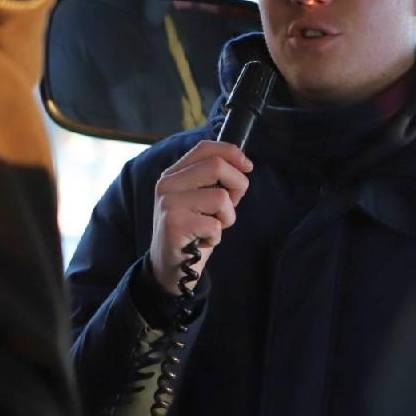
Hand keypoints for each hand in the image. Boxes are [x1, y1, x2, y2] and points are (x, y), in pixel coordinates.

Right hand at [148, 140, 252, 294]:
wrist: (171, 268)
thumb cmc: (193, 231)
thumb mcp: (201, 200)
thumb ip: (215, 181)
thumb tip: (243, 165)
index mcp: (173, 174)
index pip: (205, 148)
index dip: (232, 153)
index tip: (248, 167)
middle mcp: (167, 184)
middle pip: (217, 166)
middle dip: (237, 185)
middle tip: (230, 207)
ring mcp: (169, 204)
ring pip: (220, 197)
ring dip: (226, 217)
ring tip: (211, 228)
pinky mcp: (175, 225)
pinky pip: (215, 224)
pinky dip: (216, 236)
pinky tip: (201, 241)